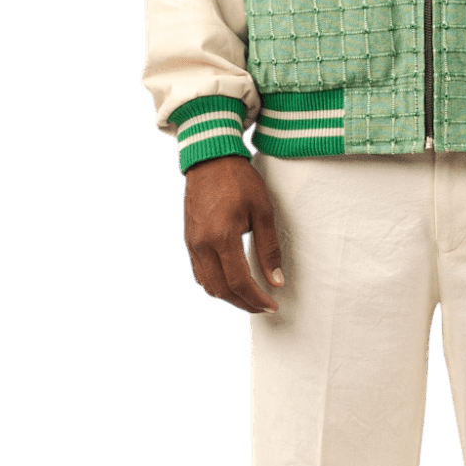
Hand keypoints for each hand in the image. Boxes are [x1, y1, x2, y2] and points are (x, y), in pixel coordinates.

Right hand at [182, 157, 283, 314]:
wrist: (211, 159)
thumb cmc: (239, 181)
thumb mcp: (263, 212)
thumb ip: (269, 249)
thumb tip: (276, 280)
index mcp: (221, 238)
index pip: (239, 282)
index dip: (257, 299)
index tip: (272, 304)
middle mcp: (202, 245)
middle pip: (221, 290)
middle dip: (243, 303)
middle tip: (263, 306)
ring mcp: (192, 243)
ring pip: (208, 284)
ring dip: (228, 296)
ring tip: (249, 298)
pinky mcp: (189, 240)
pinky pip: (200, 272)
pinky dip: (215, 284)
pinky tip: (230, 283)